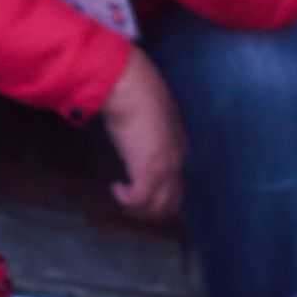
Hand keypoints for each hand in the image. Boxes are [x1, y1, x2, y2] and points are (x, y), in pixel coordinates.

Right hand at [98, 48, 188, 220]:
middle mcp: (177, 161)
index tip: (144, 194)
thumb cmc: (138, 92)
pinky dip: (126, 199)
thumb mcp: (153, 114)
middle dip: (153, 209)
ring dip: (140, 208)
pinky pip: (139, 200)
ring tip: (124, 198)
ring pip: (159, 206)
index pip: (178, 182)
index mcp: (180, 146)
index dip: (162, 193)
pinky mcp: (148, 172)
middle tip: (132, 203)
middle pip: (173, 201)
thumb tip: (139, 136)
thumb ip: (152, 130)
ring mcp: (164, 168)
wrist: (131, 88)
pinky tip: (116, 188)